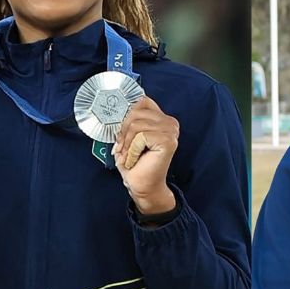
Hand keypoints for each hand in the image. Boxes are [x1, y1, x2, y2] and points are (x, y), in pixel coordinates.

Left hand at [112, 96, 178, 214]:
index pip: (142, 102)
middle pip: (135, 113)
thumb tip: (118, 111)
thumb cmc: (137, 164)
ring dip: (127, 145)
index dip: (127, 116)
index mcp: (163, 118)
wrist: (143, 187)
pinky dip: (132, 151)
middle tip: (122, 149)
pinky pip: (140, 137)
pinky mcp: (167, 141)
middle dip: (123, 133)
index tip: (123, 135)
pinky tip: (135, 160)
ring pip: (135, 125)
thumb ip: (129, 121)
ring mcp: (171, 131)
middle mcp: (170, 122)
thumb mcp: (129, 137)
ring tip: (129, 157)